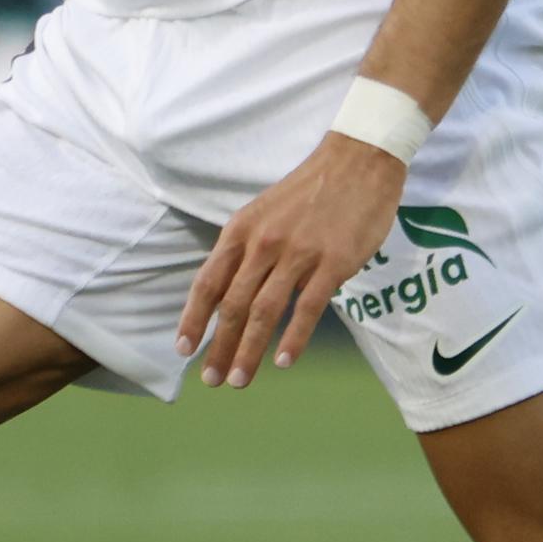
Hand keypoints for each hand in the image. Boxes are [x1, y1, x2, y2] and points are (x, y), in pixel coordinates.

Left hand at [178, 129, 404, 390]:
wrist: (358, 161)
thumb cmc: (309, 191)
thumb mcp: (264, 213)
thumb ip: (245, 251)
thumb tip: (227, 295)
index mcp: (241, 230)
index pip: (208, 283)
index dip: (193, 319)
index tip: (184, 349)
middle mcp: (264, 243)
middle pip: (234, 305)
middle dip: (219, 347)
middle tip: (212, 380)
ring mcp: (299, 253)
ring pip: (265, 311)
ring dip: (249, 351)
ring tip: (240, 380)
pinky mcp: (333, 262)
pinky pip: (307, 307)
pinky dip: (293, 338)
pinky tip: (282, 361)